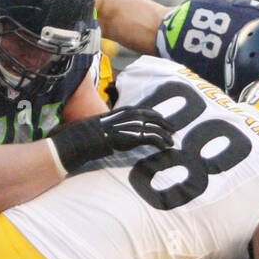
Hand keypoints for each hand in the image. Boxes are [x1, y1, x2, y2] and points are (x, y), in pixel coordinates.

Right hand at [49, 106, 172, 171]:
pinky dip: (162, 143)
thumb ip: (111, 125)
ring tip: (172, 142)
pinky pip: (154, 139)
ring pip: (157, 129)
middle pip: (155, 118)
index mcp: (124, 110)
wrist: (85, 138)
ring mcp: (134, 125)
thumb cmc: (89, 132)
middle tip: (173, 131)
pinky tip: (166, 148)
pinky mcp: (135, 136)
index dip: (156, 117)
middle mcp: (131, 115)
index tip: (162, 121)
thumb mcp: (101, 124)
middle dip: (165, 125)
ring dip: (166, 136)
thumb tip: (111, 131)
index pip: (145, 111)